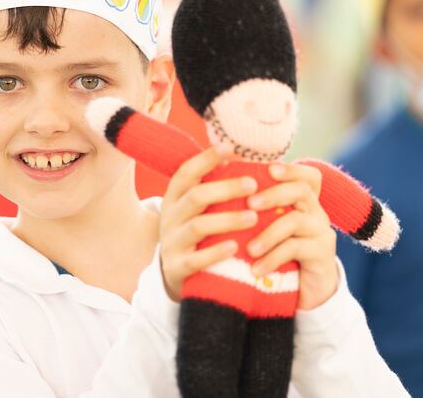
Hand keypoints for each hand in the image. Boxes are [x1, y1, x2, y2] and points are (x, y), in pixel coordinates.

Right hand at [159, 148, 259, 300]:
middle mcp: (170, 217)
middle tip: (253, 185)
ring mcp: (172, 242)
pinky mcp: (177, 267)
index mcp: (174, 197)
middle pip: (196, 196)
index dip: (206, 159)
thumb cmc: (195, 232)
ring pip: (198, 226)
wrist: (176, 273)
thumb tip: (238, 156)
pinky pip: (196, 259)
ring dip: (227, 219)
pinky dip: (216, 252)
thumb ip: (211, 186)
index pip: (186, 172)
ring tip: (253, 217)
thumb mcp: (195, 208)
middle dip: (225, 188)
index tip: (229, 148)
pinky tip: (236, 246)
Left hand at [245, 163, 338, 309]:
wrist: (307, 293)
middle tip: (250, 204)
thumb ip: (255, 211)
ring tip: (249, 249)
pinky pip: (296, 250)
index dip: (291, 169)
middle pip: (301, 191)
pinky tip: (256, 269)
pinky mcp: (322, 255)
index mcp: (304, 202)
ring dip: (269, 233)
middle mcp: (316, 212)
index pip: (307, 175)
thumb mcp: (268, 229)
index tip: (269, 168)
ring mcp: (321, 233)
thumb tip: (220, 189)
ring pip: (296, 221)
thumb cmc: (278, 254)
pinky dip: (273, 258)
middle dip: (273, 194)